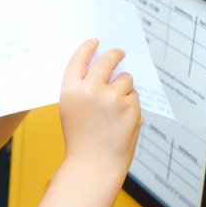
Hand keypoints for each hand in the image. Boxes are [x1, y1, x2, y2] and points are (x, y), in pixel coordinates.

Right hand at [59, 39, 141, 177]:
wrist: (94, 164)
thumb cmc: (81, 139)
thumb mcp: (71, 110)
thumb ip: (82, 88)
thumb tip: (103, 67)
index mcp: (71, 90)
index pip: (79, 60)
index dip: (87, 48)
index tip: (96, 42)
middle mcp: (90, 90)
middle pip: (106, 61)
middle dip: (115, 55)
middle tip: (120, 53)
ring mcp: (112, 97)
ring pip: (125, 78)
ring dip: (124, 86)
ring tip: (116, 108)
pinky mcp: (130, 106)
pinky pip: (134, 96)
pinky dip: (131, 104)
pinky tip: (122, 120)